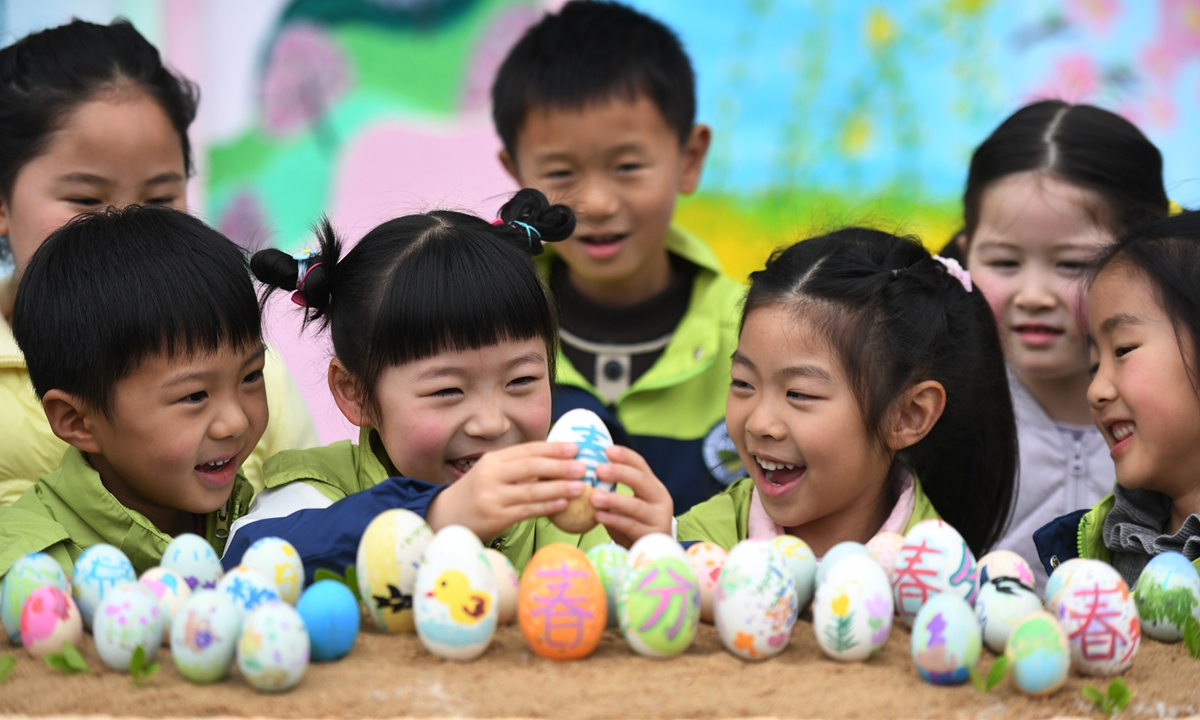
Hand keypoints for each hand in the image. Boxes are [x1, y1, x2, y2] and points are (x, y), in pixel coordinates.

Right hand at [425, 442, 585, 540]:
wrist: (446, 517)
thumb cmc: (477, 494)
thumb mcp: (492, 473)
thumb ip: (518, 467)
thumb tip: (558, 462)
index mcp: (493, 460)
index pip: (528, 450)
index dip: (553, 449)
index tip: (575, 448)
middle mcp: (491, 475)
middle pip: (532, 467)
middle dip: (560, 466)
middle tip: (583, 467)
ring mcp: (493, 496)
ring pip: (532, 490)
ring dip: (559, 488)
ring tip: (580, 487)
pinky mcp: (496, 517)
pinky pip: (527, 510)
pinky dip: (547, 506)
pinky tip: (563, 504)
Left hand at [590, 445, 672, 547]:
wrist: (650, 556)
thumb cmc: (631, 525)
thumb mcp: (625, 504)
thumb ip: (613, 489)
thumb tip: (583, 469)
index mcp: (653, 486)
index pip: (641, 465)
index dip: (625, 456)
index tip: (607, 450)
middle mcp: (660, 499)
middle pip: (641, 481)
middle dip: (620, 473)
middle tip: (598, 469)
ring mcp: (659, 518)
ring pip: (636, 505)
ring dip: (613, 499)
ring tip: (593, 496)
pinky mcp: (652, 536)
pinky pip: (631, 525)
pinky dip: (614, 520)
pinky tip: (598, 516)